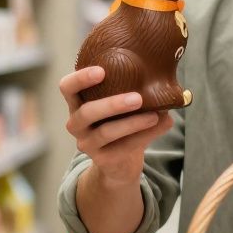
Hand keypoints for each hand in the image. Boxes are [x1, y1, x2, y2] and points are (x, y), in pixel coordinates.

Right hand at [61, 66, 172, 187]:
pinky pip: (123, 147)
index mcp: (78, 102)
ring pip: (107, 132)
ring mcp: (87, 143)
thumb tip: (165, 77)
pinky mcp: (101, 159)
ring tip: (155, 115)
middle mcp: (76, 123)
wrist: (119, 161)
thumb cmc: (120, 121)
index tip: (102, 71)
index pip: (68, 87)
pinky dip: (145, 135)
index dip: (81, 78)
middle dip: (112, 104)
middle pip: (87, 112)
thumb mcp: (121, 105)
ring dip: (133, 123)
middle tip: (138, 98)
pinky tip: (163, 124)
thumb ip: (134, 90)